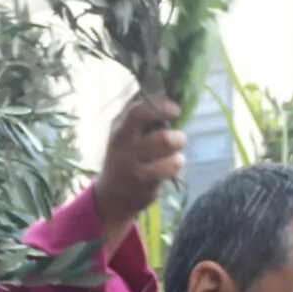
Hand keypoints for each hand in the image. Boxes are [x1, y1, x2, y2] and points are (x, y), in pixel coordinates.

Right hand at [93, 97, 187, 229]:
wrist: (112, 195)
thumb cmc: (128, 157)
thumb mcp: (129, 135)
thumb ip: (146, 118)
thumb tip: (173, 97)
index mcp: (121, 125)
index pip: (137, 109)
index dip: (159, 106)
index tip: (176, 110)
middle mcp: (122, 141)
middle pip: (145, 128)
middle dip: (167, 126)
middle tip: (180, 138)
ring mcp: (129, 161)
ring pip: (157, 148)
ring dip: (174, 152)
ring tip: (178, 159)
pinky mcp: (140, 181)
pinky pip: (163, 171)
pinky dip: (174, 168)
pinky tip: (174, 167)